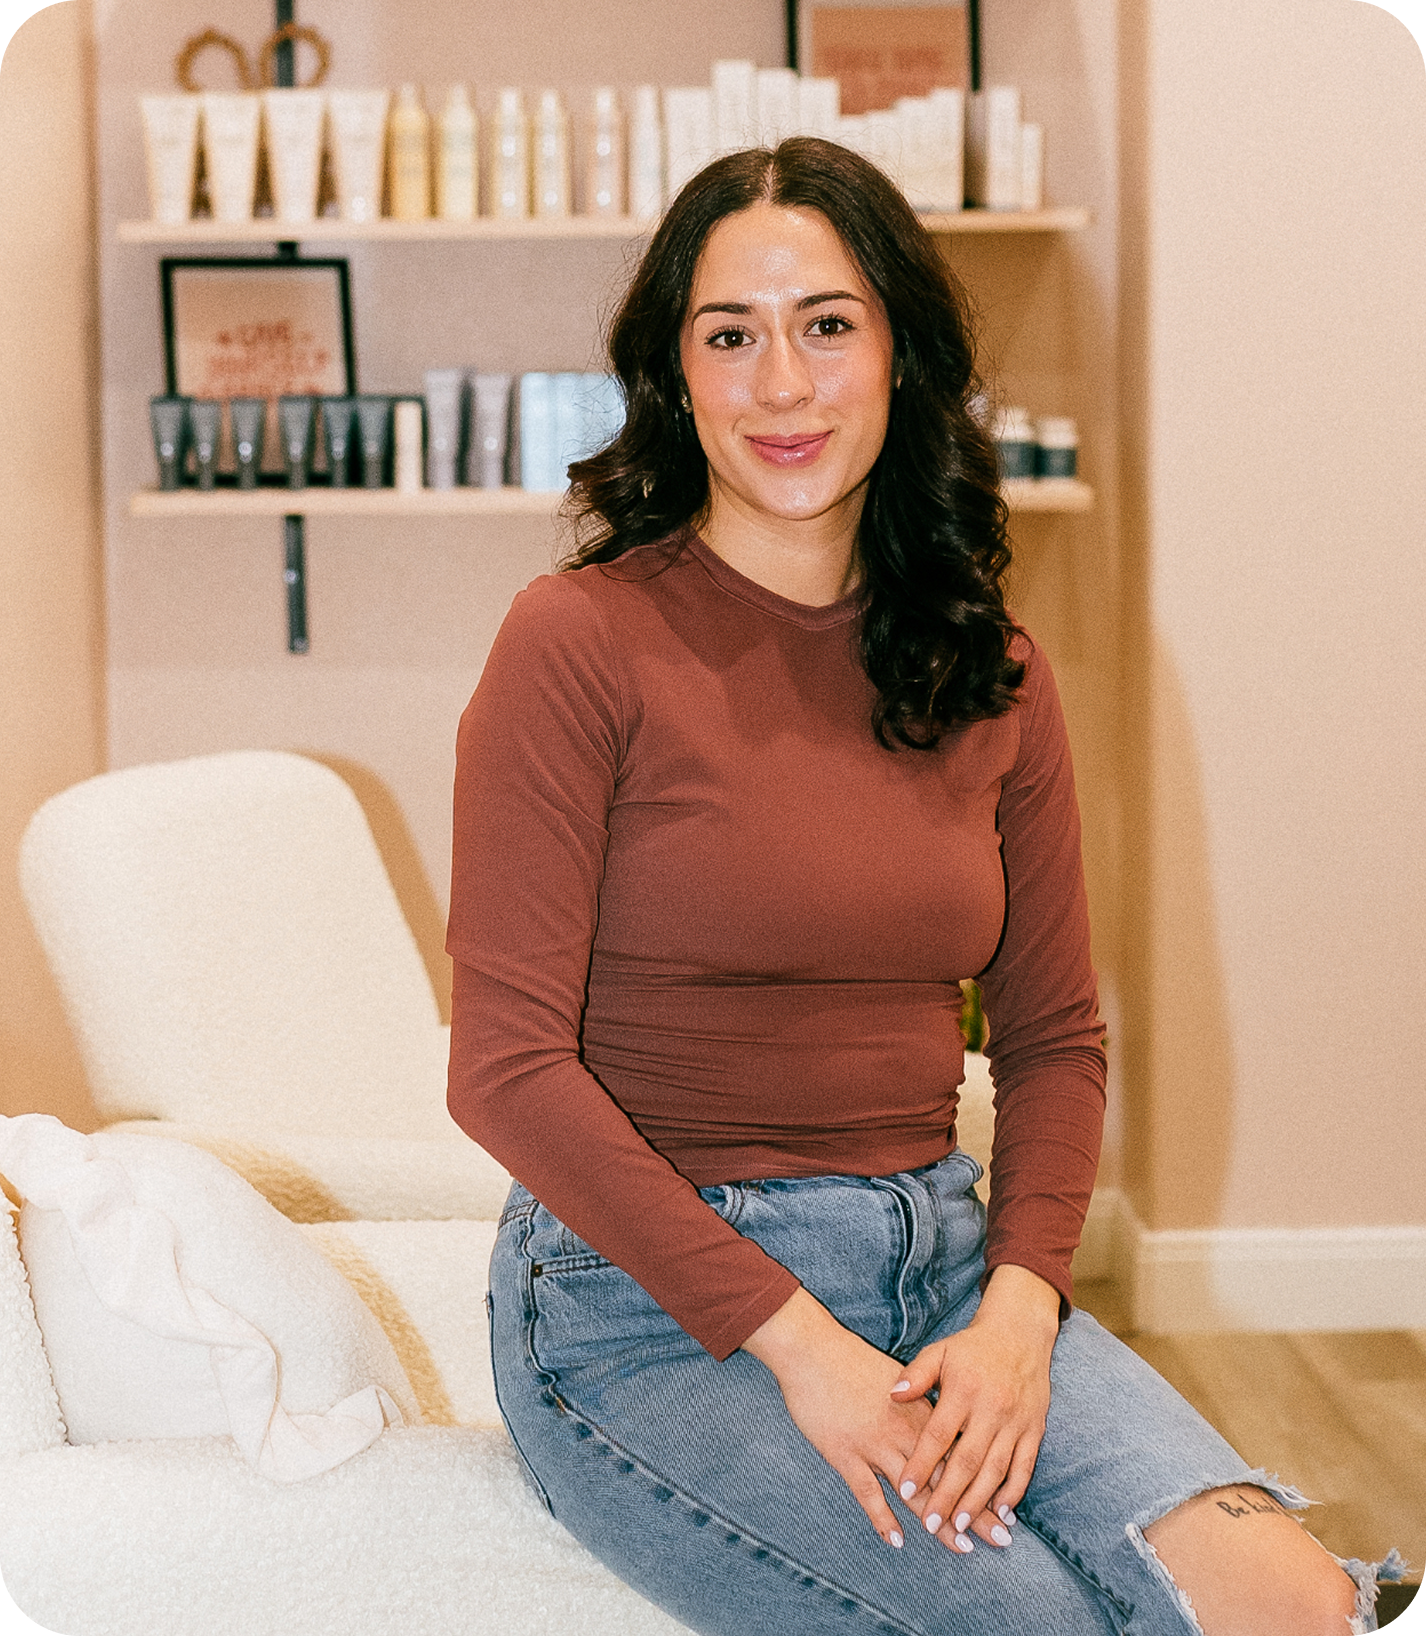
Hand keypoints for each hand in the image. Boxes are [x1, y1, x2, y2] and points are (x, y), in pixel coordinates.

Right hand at [739, 1288, 1000, 1551]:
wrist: (812, 1348)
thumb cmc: (850, 1361)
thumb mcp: (895, 1378)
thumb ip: (919, 1403)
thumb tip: (942, 1425)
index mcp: (918, 1412)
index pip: (959, 1454)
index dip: (983, 1483)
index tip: (1005, 1509)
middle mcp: (903, 1431)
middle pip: (946, 1477)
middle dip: (974, 1511)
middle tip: (1001, 1540)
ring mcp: (874, 1444)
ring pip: (914, 1492)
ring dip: (939, 1521)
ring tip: (963, 1548)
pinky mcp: (845, 1454)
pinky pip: (867, 1493)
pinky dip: (882, 1518)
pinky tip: (896, 1540)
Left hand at [890, 1264, 1059, 1550]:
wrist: (1020, 1333)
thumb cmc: (972, 1348)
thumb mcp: (940, 1352)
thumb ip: (916, 1375)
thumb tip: (891, 1395)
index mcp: (964, 1390)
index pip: (939, 1434)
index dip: (921, 1463)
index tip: (904, 1489)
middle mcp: (991, 1408)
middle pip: (968, 1460)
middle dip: (948, 1495)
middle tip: (930, 1524)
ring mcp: (1016, 1421)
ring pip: (996, 1469)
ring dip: (979, 1501)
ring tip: (960, 1526)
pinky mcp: (1034, 1429)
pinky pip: (1025, 1466)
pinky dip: (1014, 1491)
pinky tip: (1001, 1512)